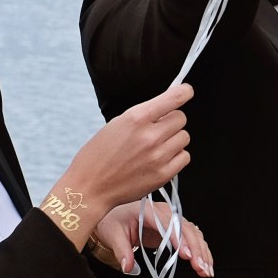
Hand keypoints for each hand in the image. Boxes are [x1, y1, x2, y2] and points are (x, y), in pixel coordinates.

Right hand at [47, 83, 193, 246]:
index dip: (184, 92)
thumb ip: (144, 115)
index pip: (173, 98)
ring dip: (174, 140)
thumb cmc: (99, 155)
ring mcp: (158, 156)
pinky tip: (160, 159)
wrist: (90, 187)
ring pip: (184, 137)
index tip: (187, 91)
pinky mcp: (163, 174)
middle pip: (181, 118)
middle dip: (171, 121)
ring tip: (156, 147)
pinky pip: (185, 157)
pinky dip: (176, 157)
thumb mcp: (117, 124)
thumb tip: (168, 107)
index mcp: (136, 118)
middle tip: (157, 130)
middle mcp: (149, 136)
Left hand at [89, 199, 213, 277]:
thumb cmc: (114, 221)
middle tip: (200, 267)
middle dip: (195, 250)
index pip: (169, 225)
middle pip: (186, 230)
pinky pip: (192, 238)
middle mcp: (164, 213)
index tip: (186, 254)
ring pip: (193, 234)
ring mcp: (172, 220)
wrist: (115, 216)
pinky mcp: (175, 229)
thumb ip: (122, 251)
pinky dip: (201, 251)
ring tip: (206, 270)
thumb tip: (128, 266)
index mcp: (149, 211)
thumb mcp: (113, 235)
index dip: (179, 240)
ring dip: (202, 252)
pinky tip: (206, 264)